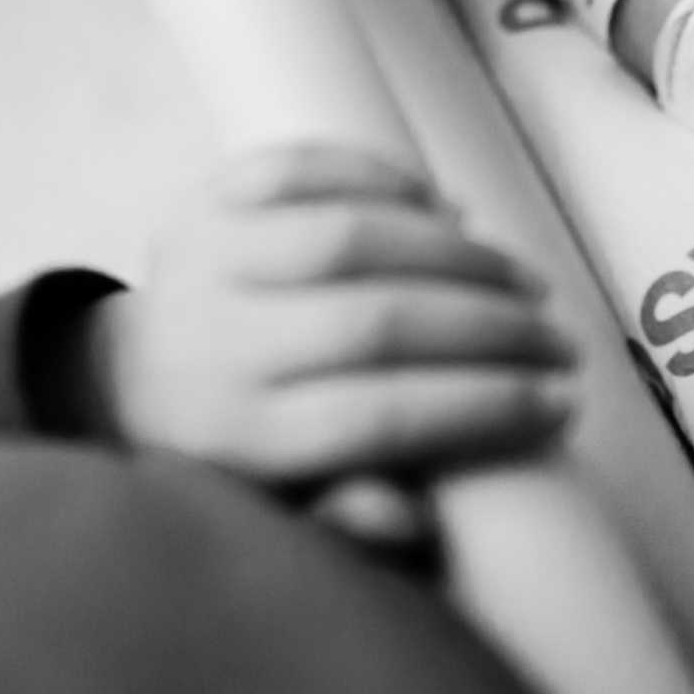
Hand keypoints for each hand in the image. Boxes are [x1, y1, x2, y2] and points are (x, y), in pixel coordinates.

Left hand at [83, 145, 577, 491]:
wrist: (132, 382)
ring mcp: (201, 260)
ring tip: (526, 283)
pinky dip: (386, 177)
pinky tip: (448, 211)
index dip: (483, 409)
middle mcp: (208, 346)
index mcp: (234, 440)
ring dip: (459, 255)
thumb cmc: (245, 456)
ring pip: (350, 238)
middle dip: (491, 330)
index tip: (561, 406)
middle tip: (560, 343)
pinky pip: (303, 168)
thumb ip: (349, 525)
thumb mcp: (290, 516)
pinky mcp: (205, 198)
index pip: (376, 419)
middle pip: (373, 324)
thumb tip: (409, 518)